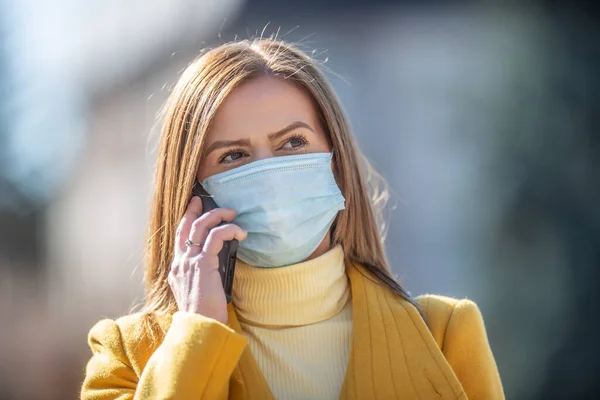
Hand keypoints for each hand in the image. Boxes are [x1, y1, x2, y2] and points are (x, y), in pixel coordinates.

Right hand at [168, 196, 246, 323]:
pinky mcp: (202, 264)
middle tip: (208, 201)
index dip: (186, 220)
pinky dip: (229, 229)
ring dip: (217, 215)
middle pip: (186, 226)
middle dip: (197, 210)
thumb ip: (202, 276)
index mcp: (177, 270)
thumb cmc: (205, 315)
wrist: (200, 328)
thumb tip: (217, 262)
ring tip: (232, 214)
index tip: (194, 207)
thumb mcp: (199, 292)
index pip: (179, 238)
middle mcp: (180, 263)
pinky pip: (216, 236)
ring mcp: (189, 262)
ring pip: (200, 226)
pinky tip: (240, 232)